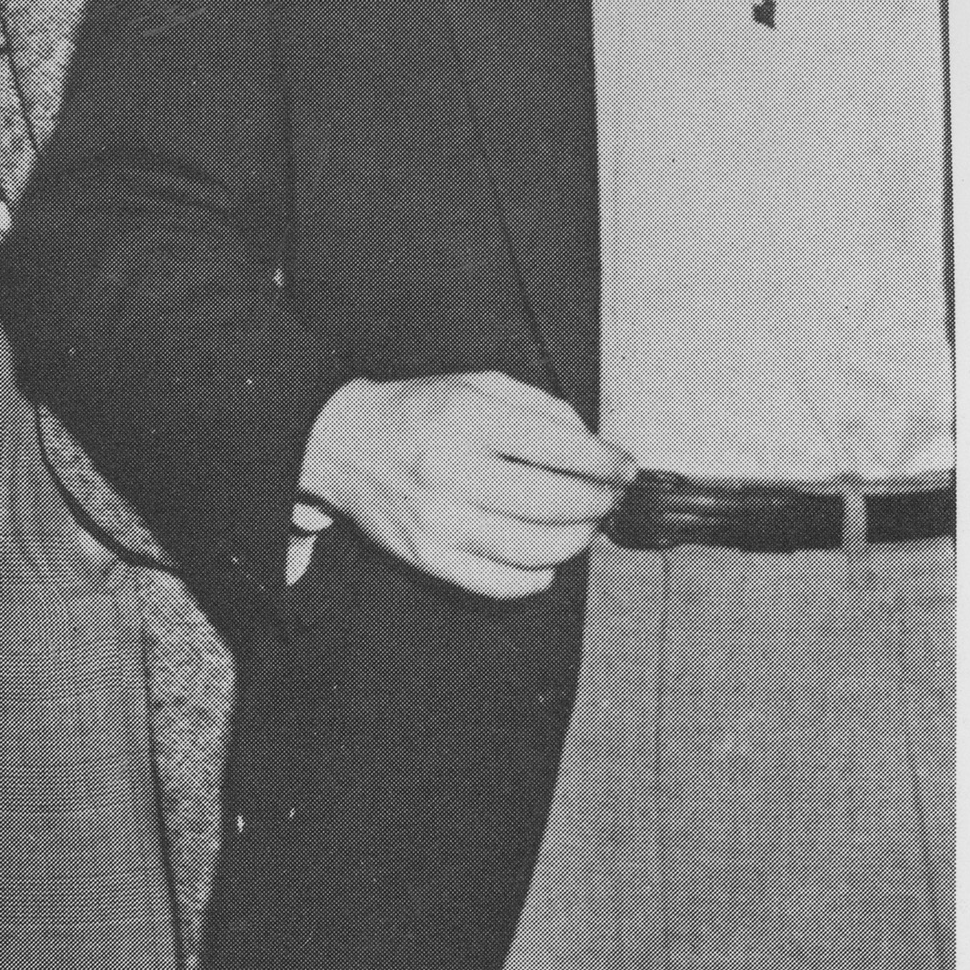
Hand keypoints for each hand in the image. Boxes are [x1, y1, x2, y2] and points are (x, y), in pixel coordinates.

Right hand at [299, 370, 632, 600]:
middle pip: (554, 502)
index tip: (625, 468)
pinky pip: (503, 584)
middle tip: (606, 498)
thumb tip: (592, 445)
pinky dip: (538, 575)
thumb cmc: (418, 412)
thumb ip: (537, 406)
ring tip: (581, 526)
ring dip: (575, 540)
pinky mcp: (429, 557)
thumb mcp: (474, 385)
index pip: (559, 447)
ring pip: (536, 549)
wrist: (344, 443)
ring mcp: (439, 519)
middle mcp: (451, 468)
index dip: (605, 461)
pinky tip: (544, 556)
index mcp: (466, 417)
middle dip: (596, 502)